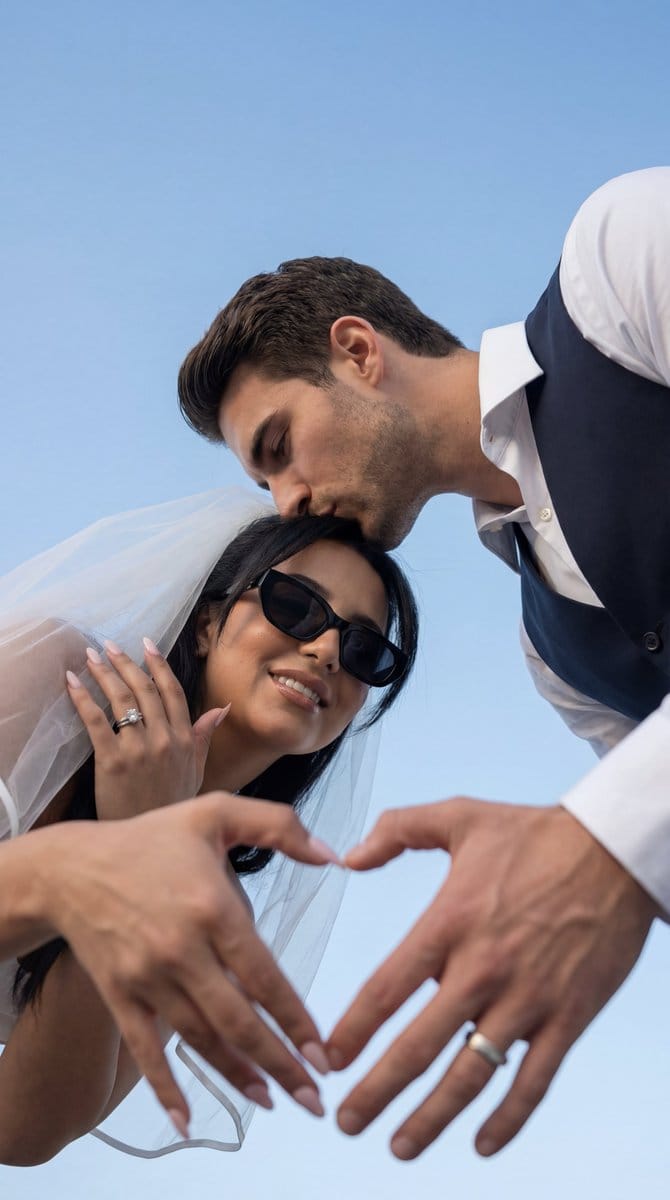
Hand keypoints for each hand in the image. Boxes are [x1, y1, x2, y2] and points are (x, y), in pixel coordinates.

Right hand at [40, 793, 338, 1133]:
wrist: (72, 867)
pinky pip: (145, 1051)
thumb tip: (333, 856)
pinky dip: (166, 1089)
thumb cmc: (152, 838)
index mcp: (210, 906)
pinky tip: (188, 1120)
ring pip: (200, 1040)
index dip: (295, 1019)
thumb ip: (279, 825)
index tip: (324, 1052)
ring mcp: (148, 978)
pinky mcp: (121, 997)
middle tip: (314, 1097)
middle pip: (237, 1020)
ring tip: (274, 1102)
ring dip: (238, 1076)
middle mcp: (180, 949)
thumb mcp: (216, 812)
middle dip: (280, 1063)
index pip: (263, 975)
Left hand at [66, 638, 224, 818]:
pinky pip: (96, 721)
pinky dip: (83, 698)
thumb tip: (221, 709)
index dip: (159, 665)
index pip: (173, 693)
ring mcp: (139, 749)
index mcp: (184, 740)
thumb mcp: (196, 771)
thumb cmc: (170, 806)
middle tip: (110, 645)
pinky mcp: (112, 761)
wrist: (150, 844)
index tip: (147, 645)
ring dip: (104, 673)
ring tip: (91, 656)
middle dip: (126, 663)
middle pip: (145, 690)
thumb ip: (204, 736)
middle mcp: (165, 740)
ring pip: (122, 700)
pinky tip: (72, 682)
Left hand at [327, 798, 658, 1158]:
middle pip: (417, 1046)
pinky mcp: (567, 1017)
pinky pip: (533, 1081)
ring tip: (398, 1146)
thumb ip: (397, 830)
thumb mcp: (459, 815)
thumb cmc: (533, 833)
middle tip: (345, 1121)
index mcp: (449, 922)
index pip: (385, 988)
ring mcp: (527, 998)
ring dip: (431, 1118)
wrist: (614, 850)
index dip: (351, 1030)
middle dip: (376, 1092)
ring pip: (470, 1076)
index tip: (328, 1057)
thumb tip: (347, 858)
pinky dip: (508, 1120)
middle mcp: (482, 968)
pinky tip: (481, 1144)